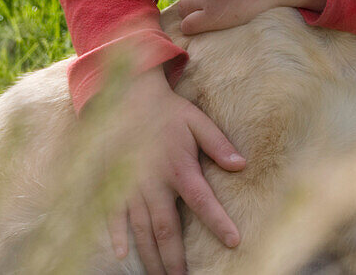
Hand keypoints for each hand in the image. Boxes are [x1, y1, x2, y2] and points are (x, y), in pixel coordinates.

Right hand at [106, 66, 244, 274]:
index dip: (218, 222)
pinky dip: (116, 235)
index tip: (234, 241)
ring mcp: (130, 185)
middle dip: (175, 258)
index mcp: (179, 166)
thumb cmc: (168, 112)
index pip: (203, 200)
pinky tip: (121, 255)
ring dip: (151, 256)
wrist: (129, 96)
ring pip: (141, 229)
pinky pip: (113, 216)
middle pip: (166, 228)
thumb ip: (218, 144)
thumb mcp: (197, 120)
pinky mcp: (113, 184)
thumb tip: (242, 165)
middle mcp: (154, 181)